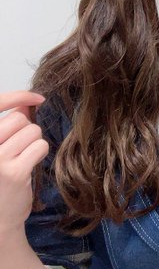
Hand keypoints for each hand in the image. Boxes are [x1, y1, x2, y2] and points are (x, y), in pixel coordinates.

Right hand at [0, 91, 48, 235]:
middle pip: (19, 119)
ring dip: (34, 143)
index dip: (19, 96)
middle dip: (26, 130)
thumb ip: (7, 126)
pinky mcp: (14, 172)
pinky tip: (29, 165)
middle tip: (20, 148)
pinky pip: (40, 146)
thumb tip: (27, 102)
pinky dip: (40, 153)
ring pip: (32, 132)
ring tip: (22, 158)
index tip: (36, 97)